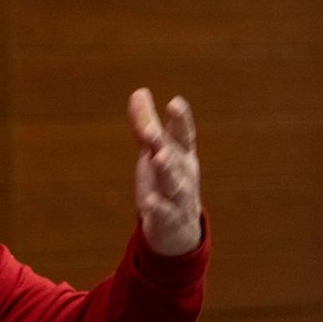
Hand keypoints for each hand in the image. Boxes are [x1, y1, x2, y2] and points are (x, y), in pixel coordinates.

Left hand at [127, 88, 202, 255]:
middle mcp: (184, 174)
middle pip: (175, 157)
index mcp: (182, 154)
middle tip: (152, 131)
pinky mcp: (169, 220)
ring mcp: (178, 198)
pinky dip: (158, 209)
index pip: (183, 135)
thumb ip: (146, 125)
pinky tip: (148, 203)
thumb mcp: (156, 152)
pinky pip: (165, 214)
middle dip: (165, 143)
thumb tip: (139, 92)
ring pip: (175, 184)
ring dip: (167, 171)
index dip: (180, 120)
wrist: (179, 229)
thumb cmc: (166, 181)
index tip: (175, 102)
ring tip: (158, 159)